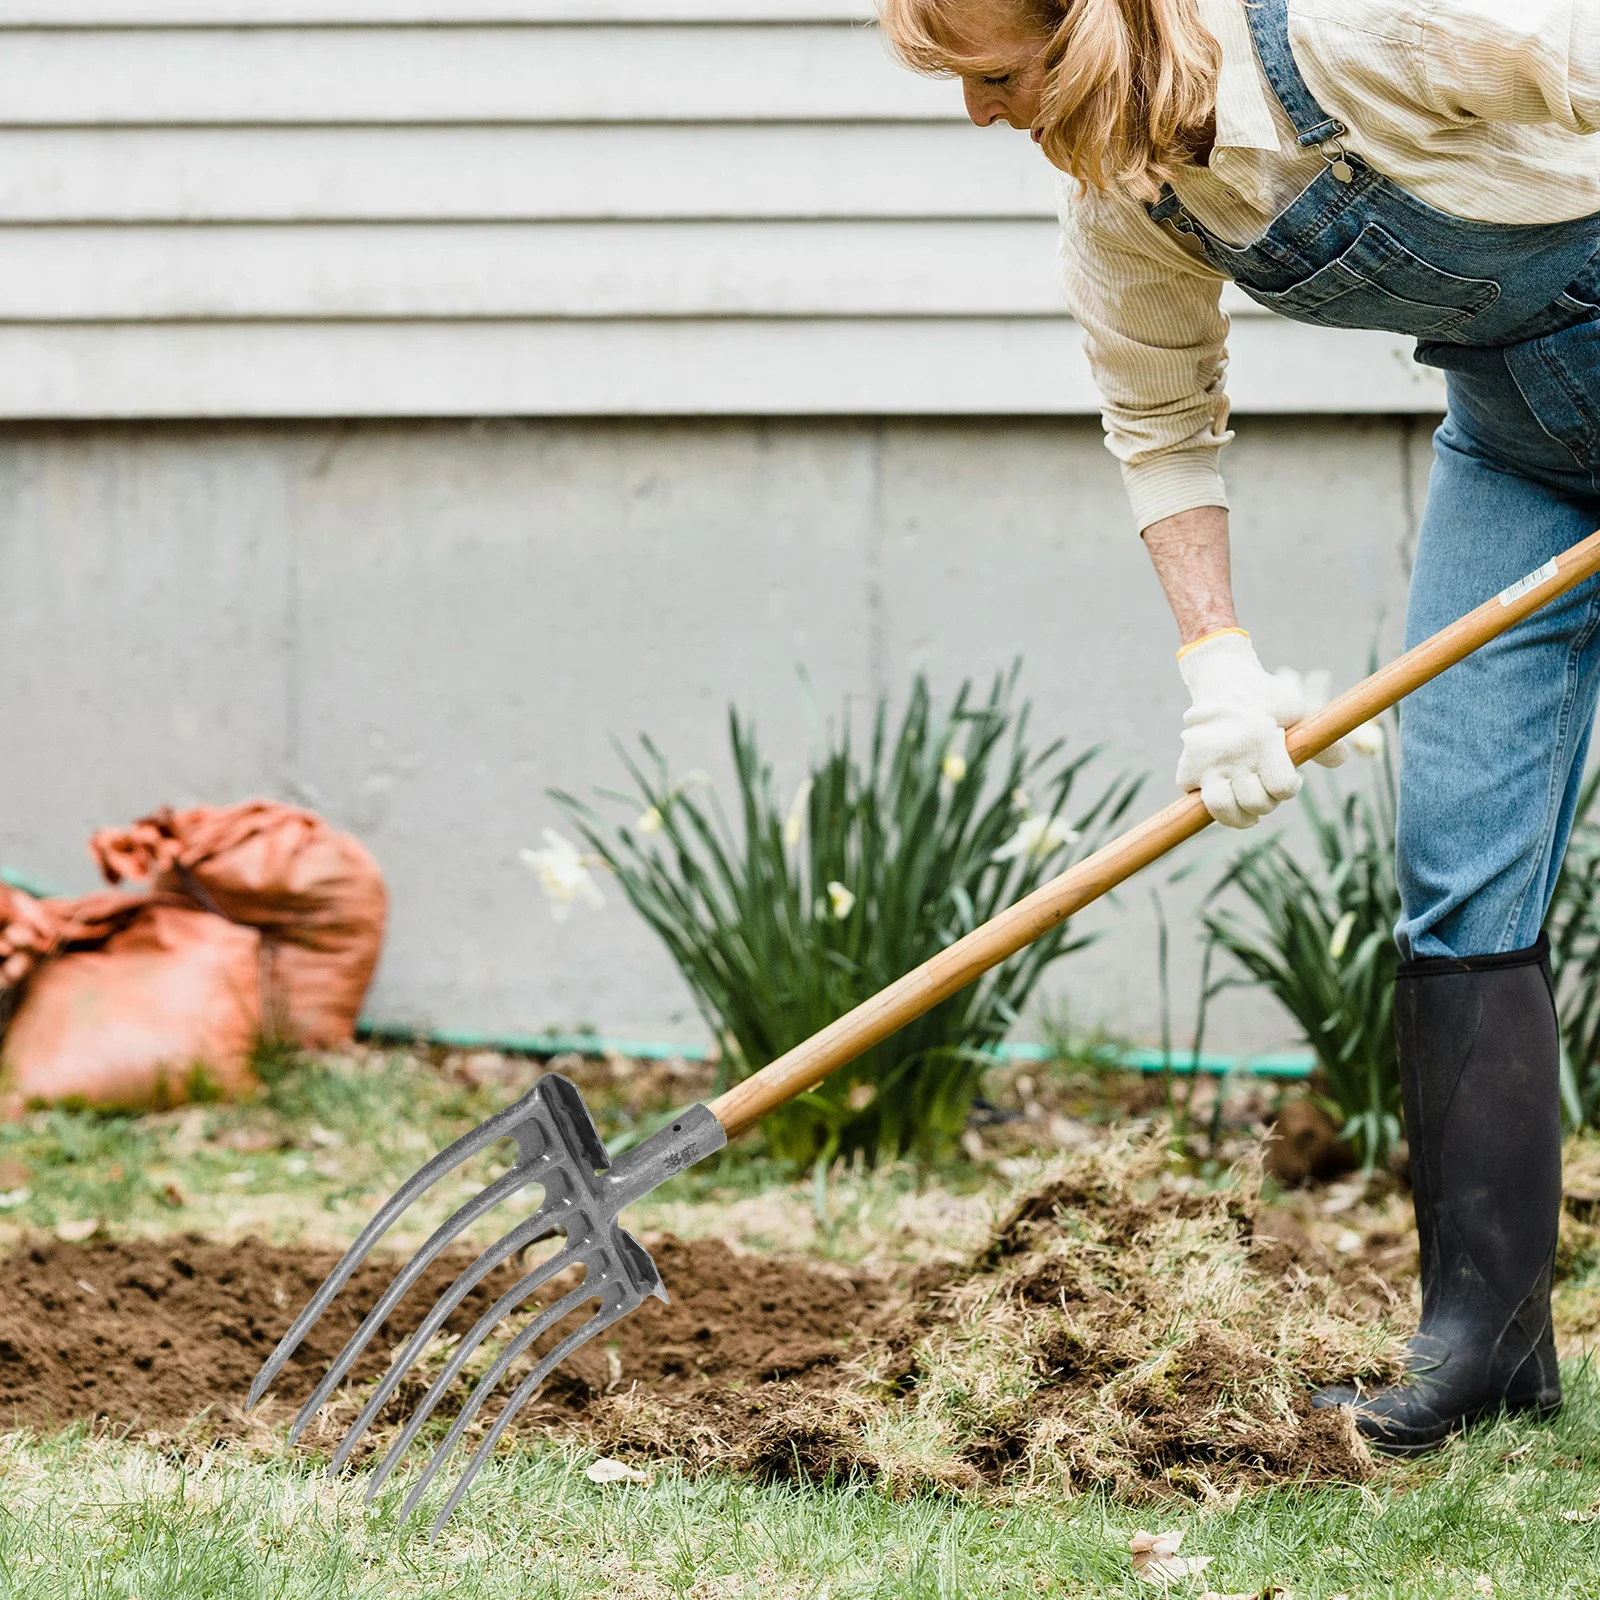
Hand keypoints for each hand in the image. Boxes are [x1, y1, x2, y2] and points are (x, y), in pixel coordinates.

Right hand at [1175, 630, 1347, 828]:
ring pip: (1222, 809)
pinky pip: (1195, 798)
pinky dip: (1205, 799)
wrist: (1223, 680)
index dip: (1291, 787)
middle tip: (1265, 789)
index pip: (1282, 789)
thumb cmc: (1266, 697)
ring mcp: (1207, 764)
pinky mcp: (1187, 768)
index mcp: (1263, 741)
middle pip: (1257, 804)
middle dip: (1267, 801)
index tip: (1291, 778)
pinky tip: (1218, 788)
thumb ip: (1320, 740)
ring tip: (1245, 813)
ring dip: (1238, 816)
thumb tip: (1342, 759)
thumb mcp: (1298, 711)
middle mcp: (1233, 755)